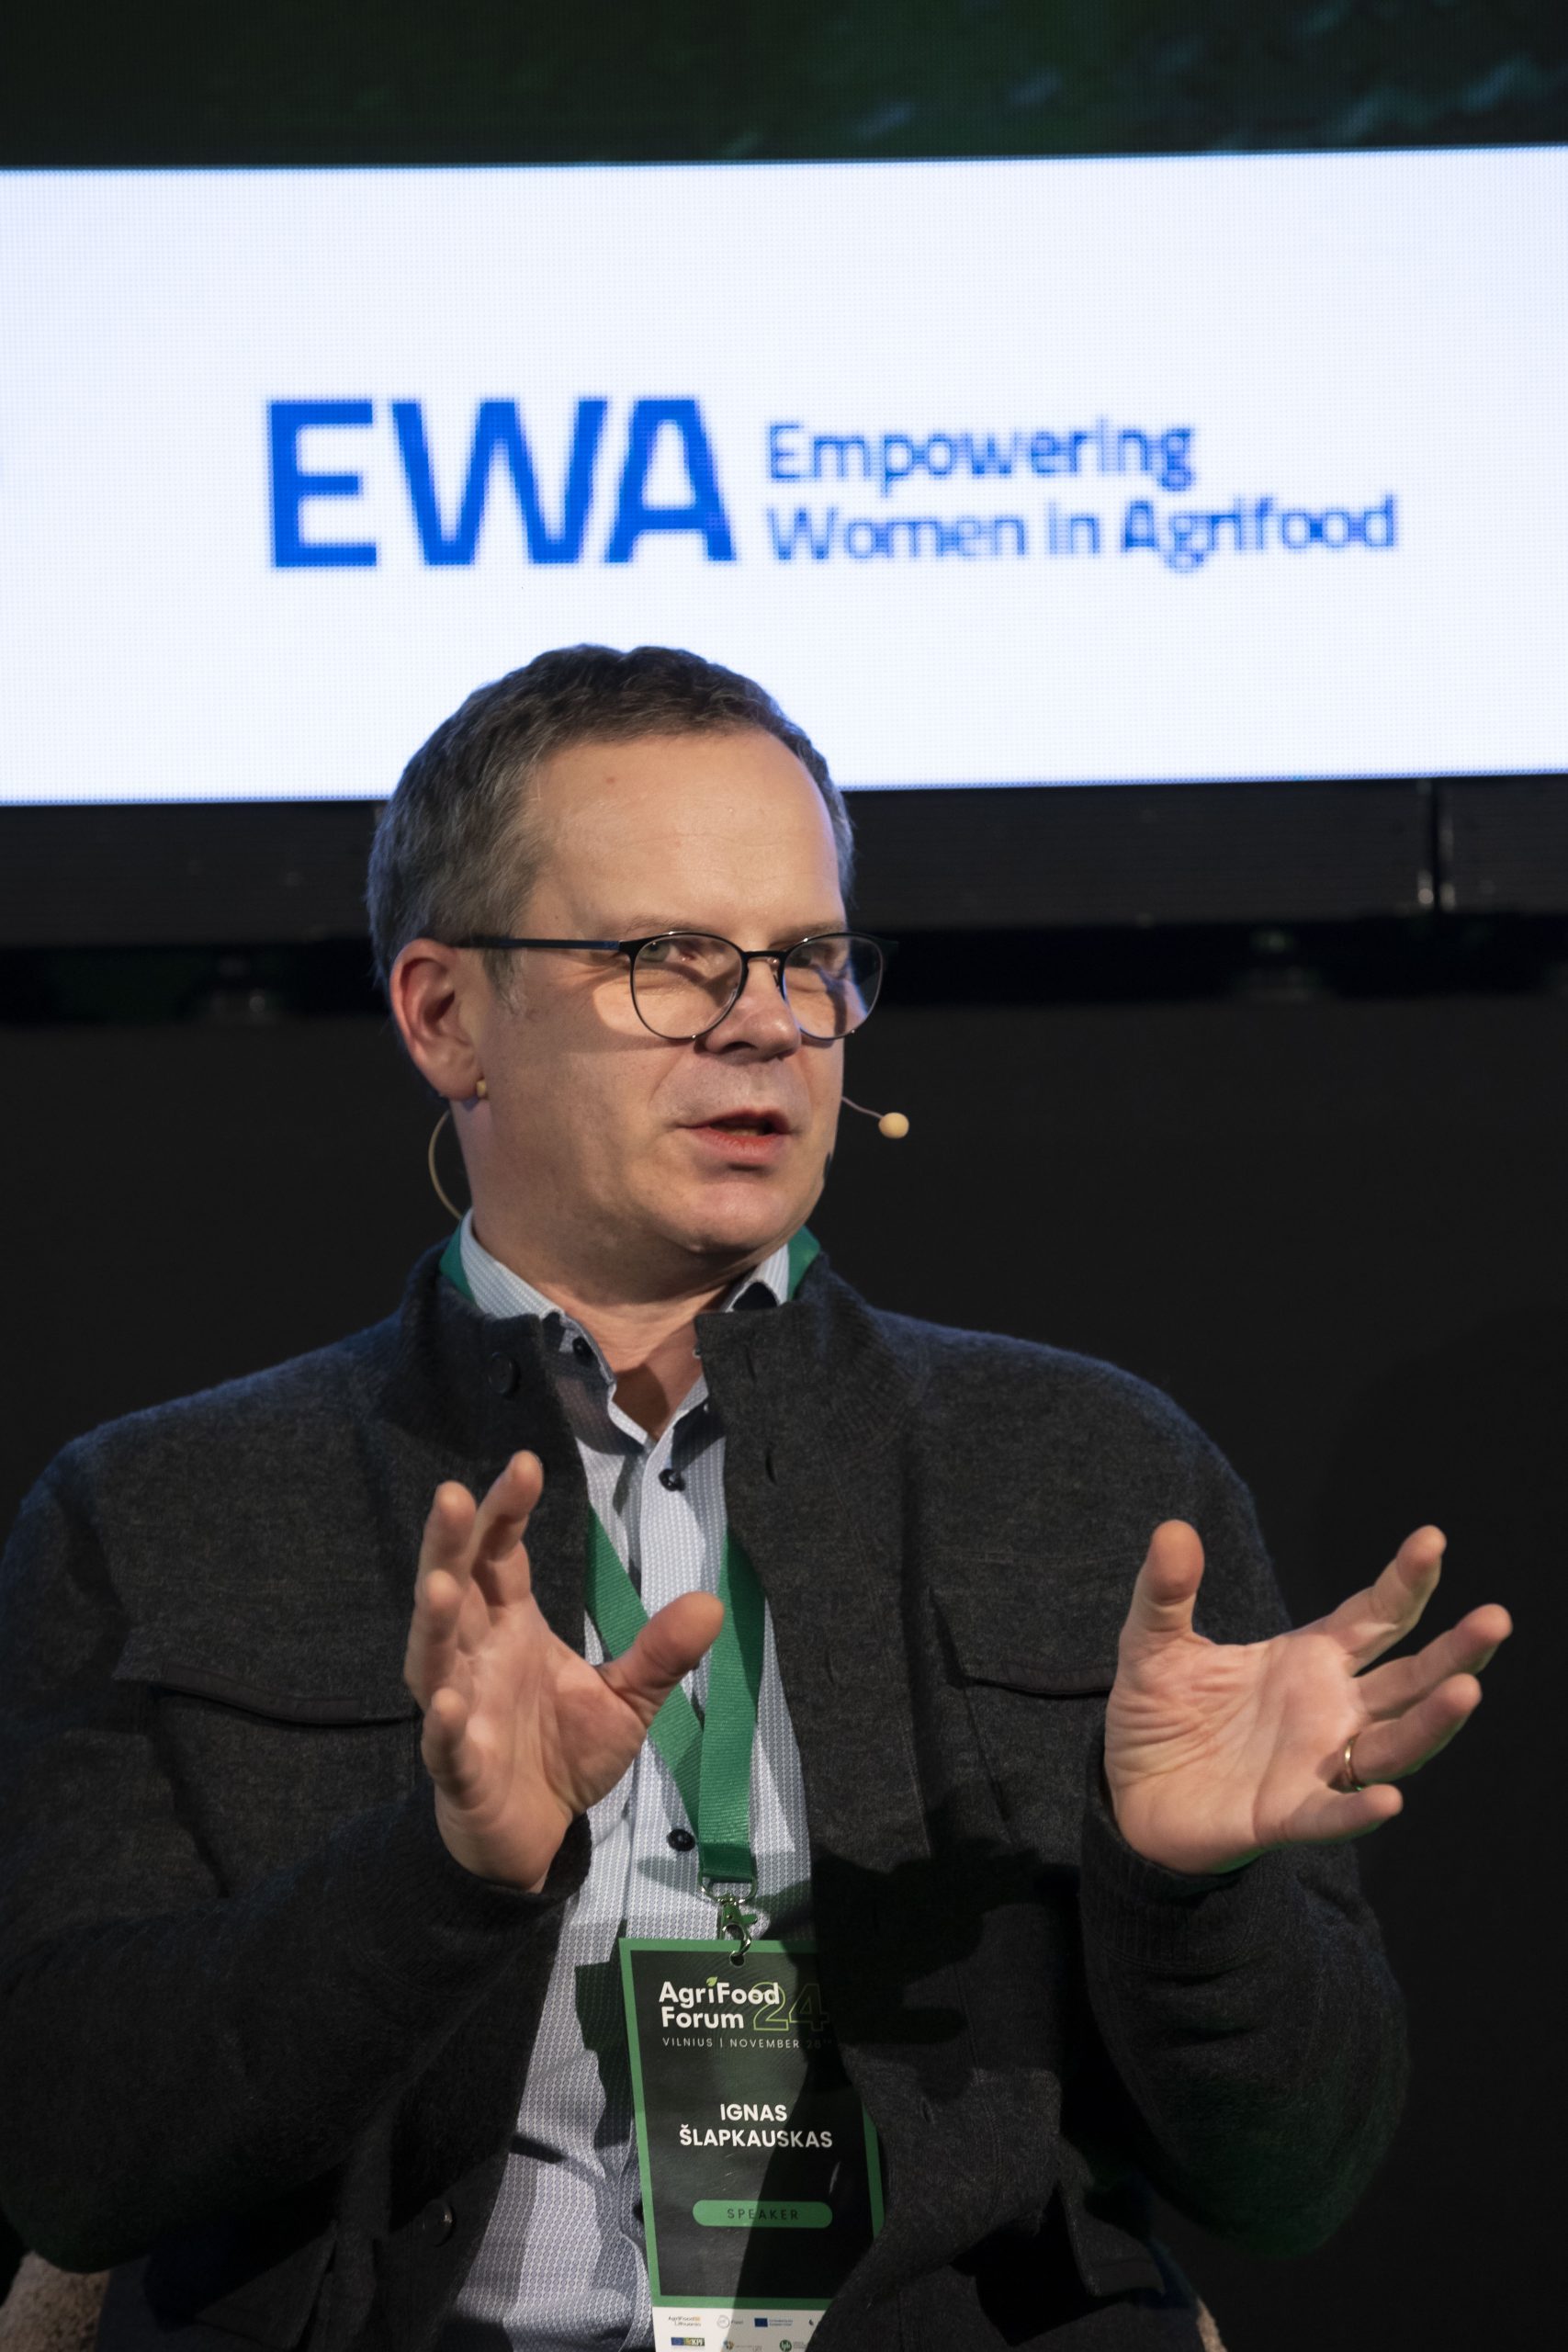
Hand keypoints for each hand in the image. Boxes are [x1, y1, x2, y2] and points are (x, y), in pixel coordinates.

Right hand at [402, 1451, 721, 1887]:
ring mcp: (460, 1710)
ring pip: (434, 1658)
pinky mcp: (458, 1769)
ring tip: (440, 1585)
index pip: (500, 1556)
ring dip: (434, 1623)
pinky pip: (445, 1745)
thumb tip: (711, 1603)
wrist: (535, 1834)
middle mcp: (475, 1656)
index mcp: (510, 1627)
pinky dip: (443, 1725)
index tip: (526, 1464)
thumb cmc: (565, 1754)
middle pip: (455, 1588)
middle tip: (451, 1495)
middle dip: (450, 1544)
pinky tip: (447, 1702)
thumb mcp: (625, 1700)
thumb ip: (659, 1654)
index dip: (507, 1512)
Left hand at [1104, 1520, 1510, 1874]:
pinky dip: (1359, 1810)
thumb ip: (1166, 1591)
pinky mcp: (1286, 1815)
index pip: (1374, 1616)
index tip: (1432, 1539)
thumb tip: (1172, 1529)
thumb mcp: (1152, 1644)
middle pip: (1408, 1679)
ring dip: (1431, 1722)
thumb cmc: (1159, 1716)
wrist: (1130, 1795)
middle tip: (1496, 1618)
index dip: (1405, 1582)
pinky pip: (1332, 1814)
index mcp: (1309, 1660)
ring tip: (1467, 1690)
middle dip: (1454, 1651)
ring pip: (1393, 1746)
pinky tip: (1387, 1799)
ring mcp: (1316, 1764)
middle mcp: (1330, 1710)